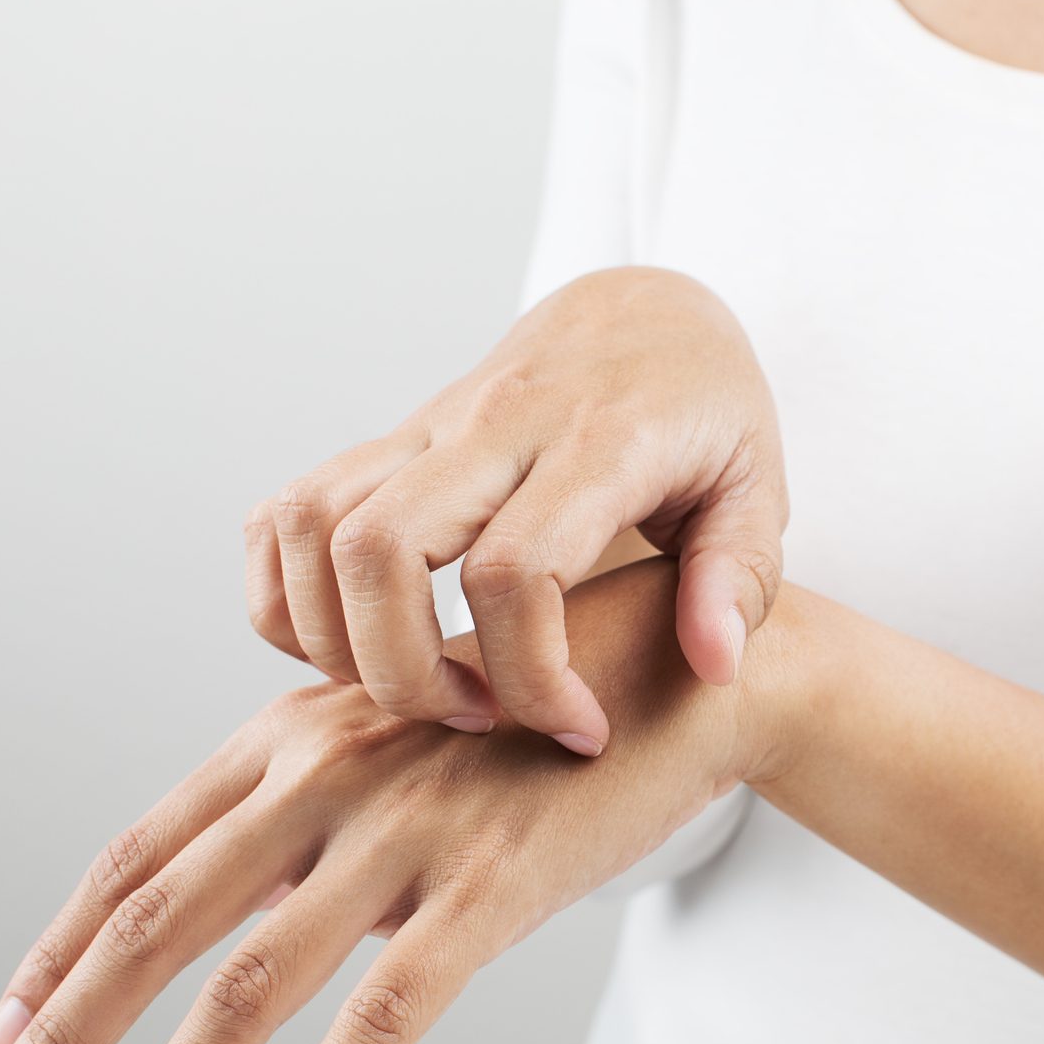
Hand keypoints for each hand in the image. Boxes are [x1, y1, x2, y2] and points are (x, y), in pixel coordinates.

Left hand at [0, 559, 762, 1043]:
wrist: (686, 670)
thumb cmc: (546, 712)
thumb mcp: (407, 741)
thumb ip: (324, 819)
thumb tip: (261, 921)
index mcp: (294, 734)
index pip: (142, 855)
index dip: (61, 947)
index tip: (10, 1023)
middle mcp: (327, 771)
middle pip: (159, 922)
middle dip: (67, 1033)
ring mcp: (406, 827)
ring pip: (250, 982)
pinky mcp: (492, 884)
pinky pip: (387, 1011)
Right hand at [243, 267, 785, 756]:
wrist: (644, 313)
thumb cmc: (708, 415)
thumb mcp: (758, 489)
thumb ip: (738, 577)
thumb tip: (713, 665)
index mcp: (597, 441)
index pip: (514, 571)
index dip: (532, 677)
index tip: (581, 730)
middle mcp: (495, 423)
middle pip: (380, 549)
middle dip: (403, 673)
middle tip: (477, 720)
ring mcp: (427, 426)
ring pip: (312, 525)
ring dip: (334, 640)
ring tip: (419, 691)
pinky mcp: (387, 441)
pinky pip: (285, 513)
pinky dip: (286, 596)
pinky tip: (356, 646)